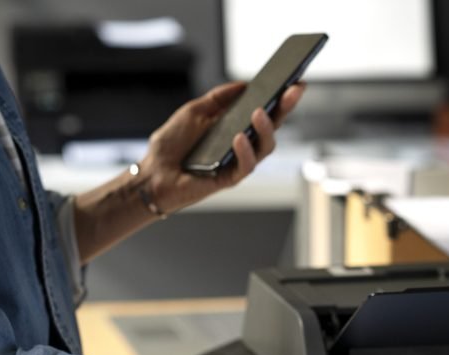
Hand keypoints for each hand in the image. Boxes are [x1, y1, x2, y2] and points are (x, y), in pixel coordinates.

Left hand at [138, 81, 304, 214]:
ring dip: (266, 129)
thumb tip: (244, 84)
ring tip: (259, 112)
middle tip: (293, 91)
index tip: (295, 81)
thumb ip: (218, 97)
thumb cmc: (171, 144)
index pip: (264, 111)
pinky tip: (239, 137)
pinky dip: (245, 151)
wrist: (153, 172)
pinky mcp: (229, 179)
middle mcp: (241, 145)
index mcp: (235, 127)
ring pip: (265, 148)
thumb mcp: (194, 111)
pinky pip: (245, 166)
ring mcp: (237, 162)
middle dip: (285, 109)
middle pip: (272, 127)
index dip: (281, 98)